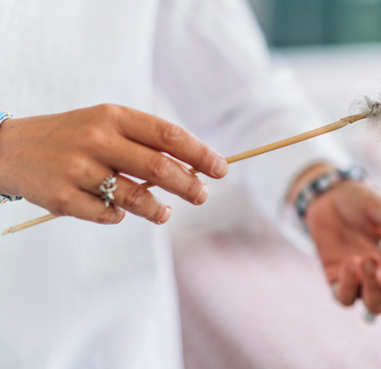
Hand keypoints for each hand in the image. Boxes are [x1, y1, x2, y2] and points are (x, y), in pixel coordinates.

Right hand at [0, 104, 227, 224]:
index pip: (168, 135)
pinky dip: (119, 216)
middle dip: (189, 185)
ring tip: (164, 212)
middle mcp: (97, 139)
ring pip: (135, 196)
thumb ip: (145, 142)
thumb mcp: (106, 125)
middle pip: (158, 167)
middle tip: (203, 195)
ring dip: (157, 209)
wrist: (10, 148)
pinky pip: (106, 214)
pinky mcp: (61, 197)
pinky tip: (121, 213)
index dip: (200, 153)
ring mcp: (77, 169)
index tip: (221, 168)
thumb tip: (193, 167)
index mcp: (113, 117)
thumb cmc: (73, 137)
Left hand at [292, 165, 380, 315]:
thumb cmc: (359, 202)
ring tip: (366, 258)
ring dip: (373, 288)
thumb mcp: (375, 204)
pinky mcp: (340, 283)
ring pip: (376, 305)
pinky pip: (346, 298)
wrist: (328, 199)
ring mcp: (364, 282)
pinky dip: (348, 285)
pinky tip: (349, 261)